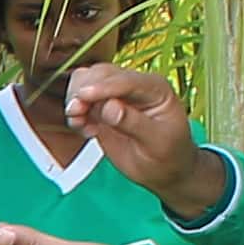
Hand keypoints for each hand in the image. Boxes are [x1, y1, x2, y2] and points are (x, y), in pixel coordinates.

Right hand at [61, 63, 225, 216]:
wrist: (164, 170)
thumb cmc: (168, 155)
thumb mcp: (158, 143)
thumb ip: (134, 123)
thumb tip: (109, 107)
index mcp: (155, 88)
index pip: (125, 81)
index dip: (102, 87)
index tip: (82, 96)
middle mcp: (134, 86)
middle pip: (100, 74)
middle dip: (83, 91)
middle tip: (77, 115)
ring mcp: (117, 94)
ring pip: (86, 81)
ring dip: (75, 99)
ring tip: (80, 123)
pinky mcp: (102, 107)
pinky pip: (81, 100)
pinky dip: (75, 112)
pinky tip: (85, 129)